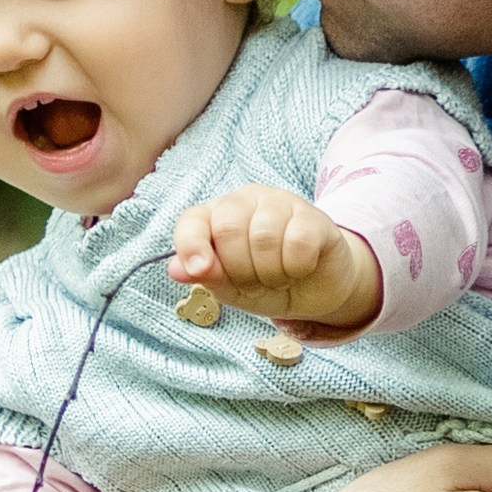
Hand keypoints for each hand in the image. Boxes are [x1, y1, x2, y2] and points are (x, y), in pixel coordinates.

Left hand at [168, 183, 380, 331]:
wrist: (316, 289)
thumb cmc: (266, 283)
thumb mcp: (231, 287)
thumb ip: (206, 275)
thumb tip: (176, 269)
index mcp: (217, 215)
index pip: (192, 220)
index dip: (191, 245)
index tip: (200, 270)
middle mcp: (247, 201)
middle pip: (229, 228)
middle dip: (240, 270)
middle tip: (254, 282)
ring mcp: (282, 204)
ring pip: (264, 236)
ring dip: (270, 273)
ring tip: (277, 278)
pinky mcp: (314, 218)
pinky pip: (298, 243)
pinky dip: (296, 268)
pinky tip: (300, 269)